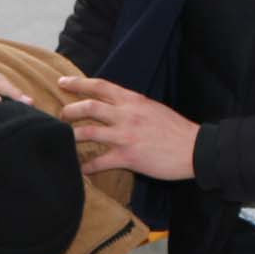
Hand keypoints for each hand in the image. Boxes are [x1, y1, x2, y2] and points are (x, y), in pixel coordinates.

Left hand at [57, 75, 197, 181]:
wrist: (194, 149)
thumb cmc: (176, 130)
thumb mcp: (153, 108)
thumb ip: (132, 106)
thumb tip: (115, 106)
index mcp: (133, 100)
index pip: (100, 86)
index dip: (78, 83)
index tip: (62, 83)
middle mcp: (126, 114)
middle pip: (88, 106)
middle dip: (69, 110)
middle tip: (60, 115)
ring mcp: (125, 136)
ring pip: (87, 132)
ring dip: (71, 136)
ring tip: (64, 140)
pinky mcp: (128, 157)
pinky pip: (98, 162)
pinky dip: (85, 166)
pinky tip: (79, 170)